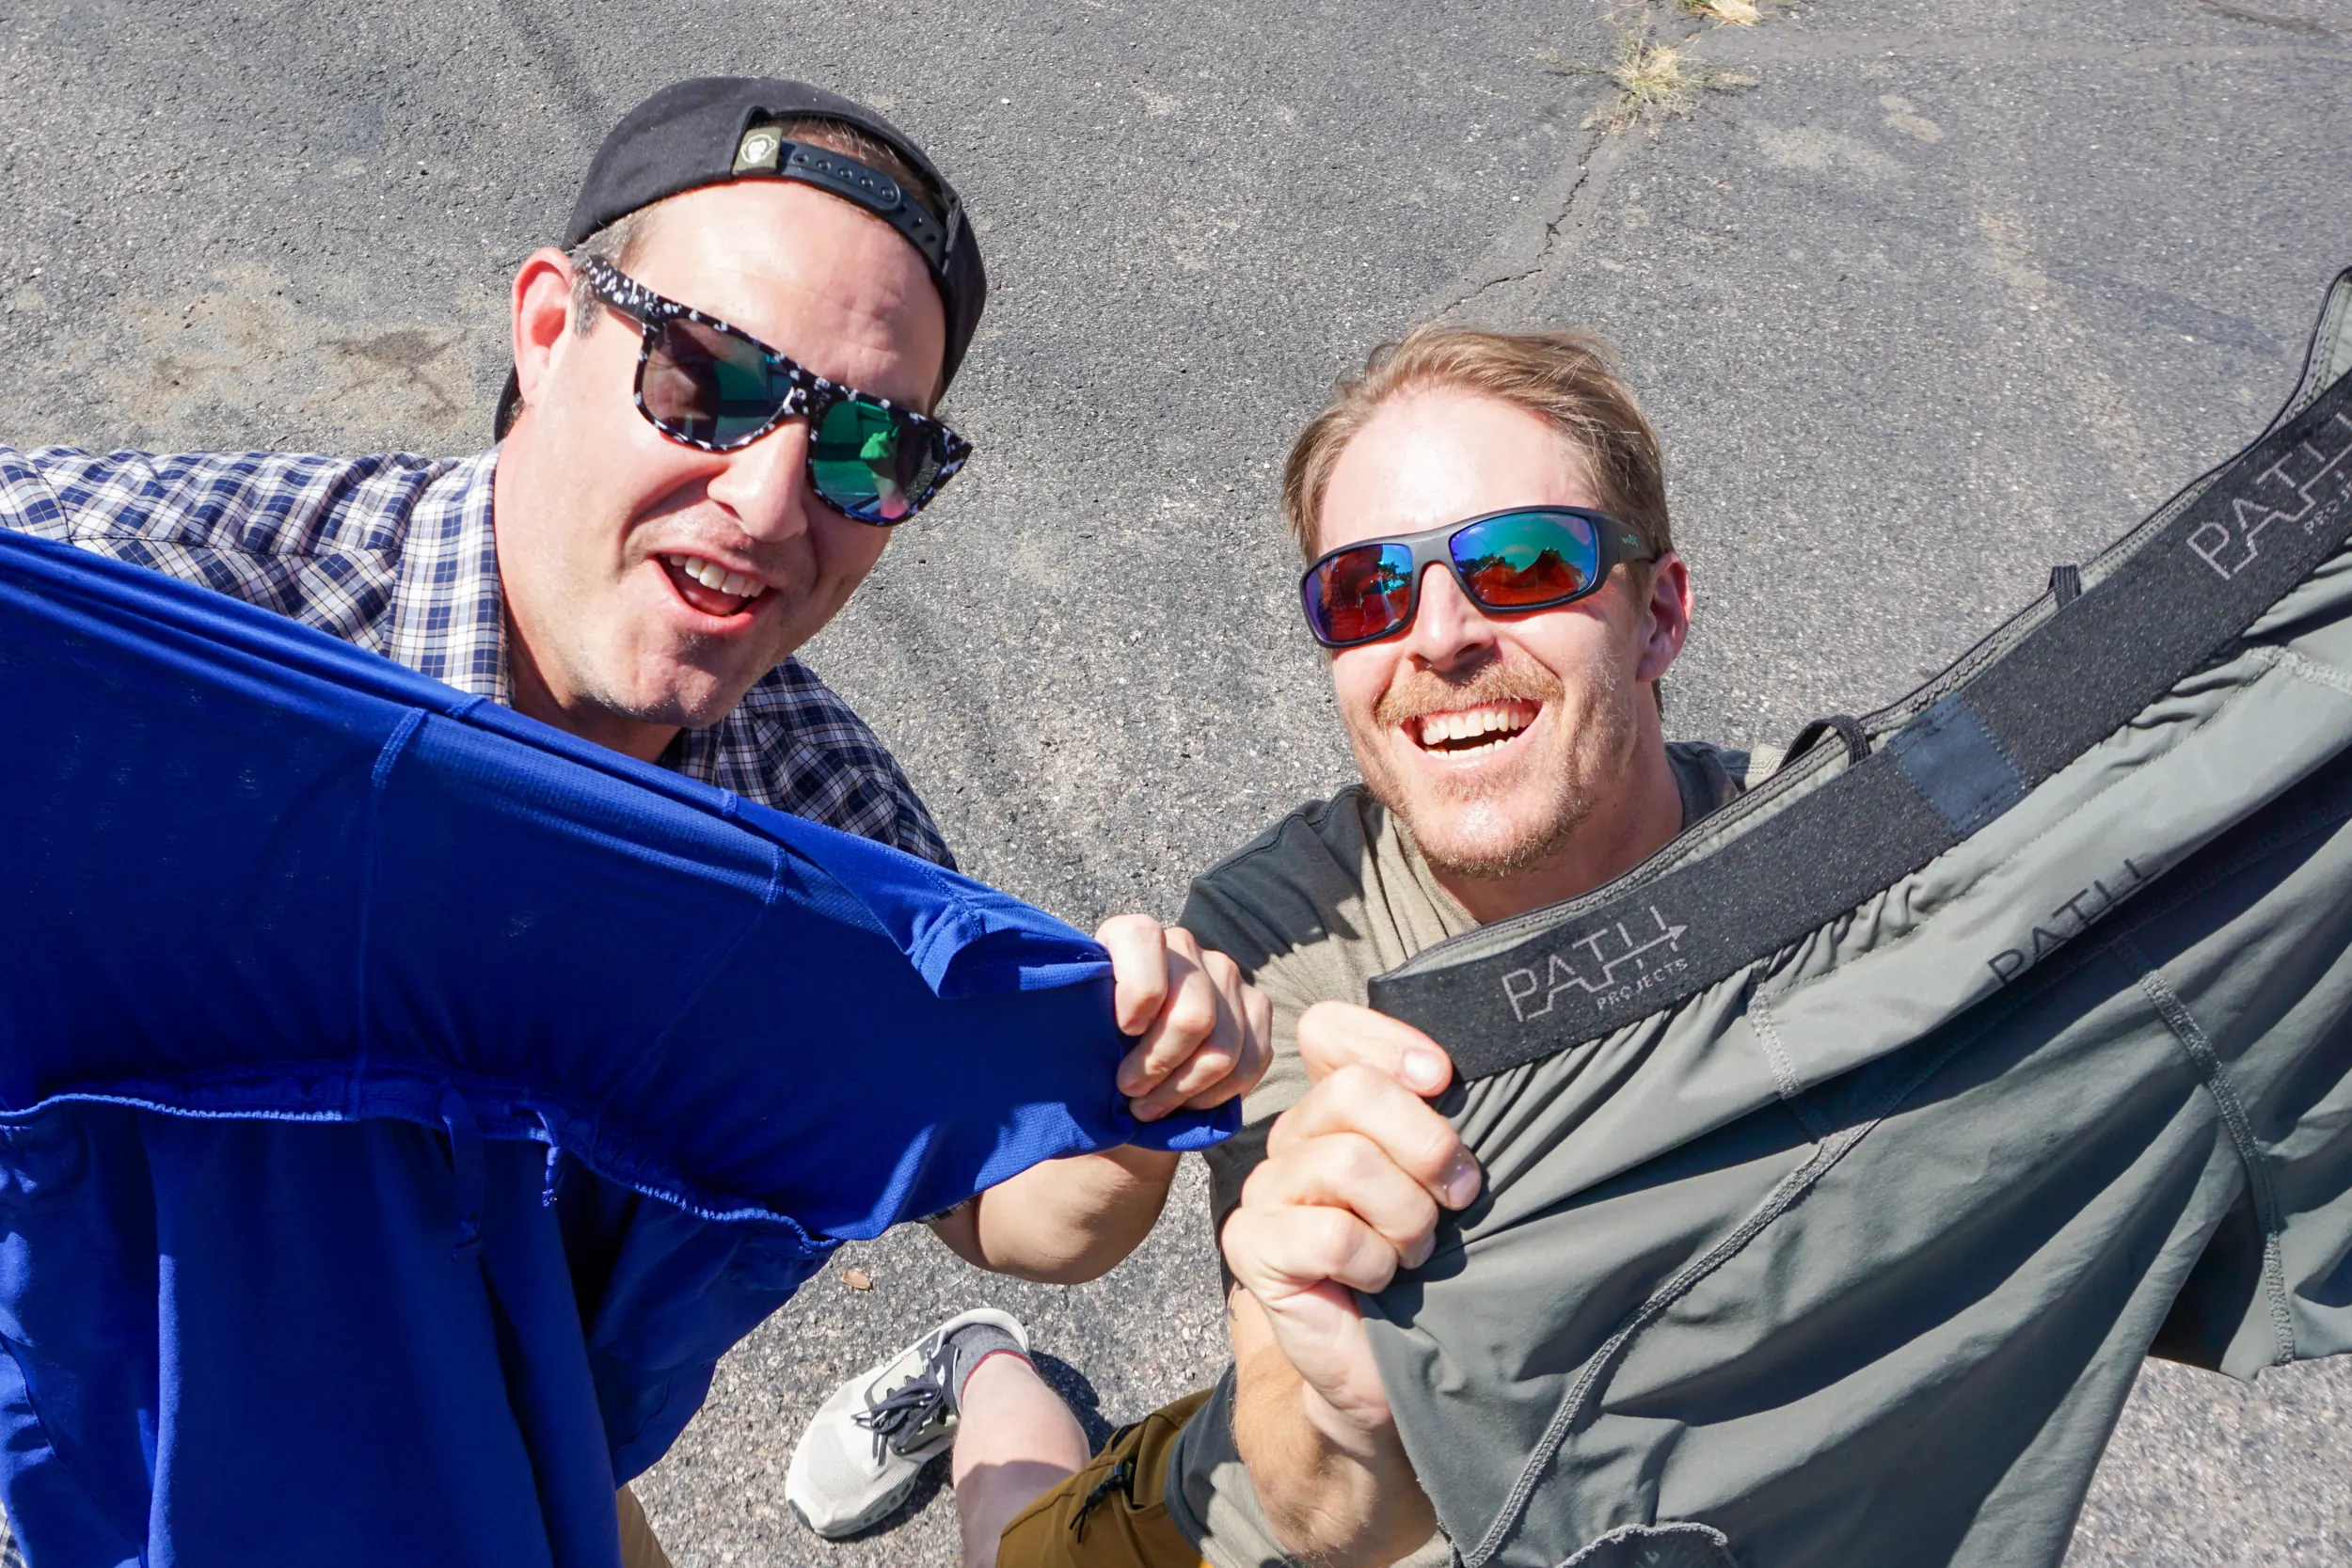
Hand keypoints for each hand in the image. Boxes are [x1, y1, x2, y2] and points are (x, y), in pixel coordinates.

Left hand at [1096, 914, 1272, 1122]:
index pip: (1142, 939)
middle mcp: (1183, 945)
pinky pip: (1251, 1061)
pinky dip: (1216, 1095)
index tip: (1123, 1031)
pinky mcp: (1256, 1004)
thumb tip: (1095, 1045)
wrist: (1124, 1068)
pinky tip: (1187, 1102)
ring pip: (1223, 1048)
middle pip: (1193, 1015)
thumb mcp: (1075, 1032)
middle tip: (1132, 1092)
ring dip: (1184, 1090)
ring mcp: (1224, 972)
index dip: (1138, 991)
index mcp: (1130, 936)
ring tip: (1152, 1106)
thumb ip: (1084, 1026)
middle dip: (1160, 1066)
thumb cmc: (1090, 1048)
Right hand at [1220, 1003, 1479, 1432]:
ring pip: (1348, 1161)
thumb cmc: (1423, 1273)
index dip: (1387, 1041)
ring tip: (1416, 1252)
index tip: (1443, 1079)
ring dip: (1407, 1217)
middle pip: (1353, 1091)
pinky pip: (1330, 1233)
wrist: (1383, 1376)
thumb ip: (1435, 1125)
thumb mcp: (1438, 1185)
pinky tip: (1377, 1283)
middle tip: (1459, 1195)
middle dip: (1427, 1143)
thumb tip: (1449, 1077)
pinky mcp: (1250, 1245)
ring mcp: (1264, 1190)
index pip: (1329, 1029)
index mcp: (1333, 1109)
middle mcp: (1291, 1138)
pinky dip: (1375, 1263)